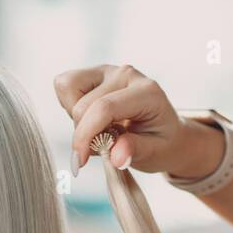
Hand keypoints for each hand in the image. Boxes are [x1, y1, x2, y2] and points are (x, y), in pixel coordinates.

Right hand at [53, 63, 223, 176]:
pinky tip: (91, 120)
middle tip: (101, 148)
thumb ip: (134, 152)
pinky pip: (65, 85)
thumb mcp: (155, 153)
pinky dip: (70, 106)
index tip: (80, 162)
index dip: (86, 136)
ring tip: (97, 131)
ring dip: (75, 118)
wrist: (167, 134)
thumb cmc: (162, 144)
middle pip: (82, 105)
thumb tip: (116, 157)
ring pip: (68, 88)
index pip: (104, 108)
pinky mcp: (95, 73)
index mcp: (146, 92)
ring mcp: (109, 70)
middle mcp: (126, 75)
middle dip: (84, 134)